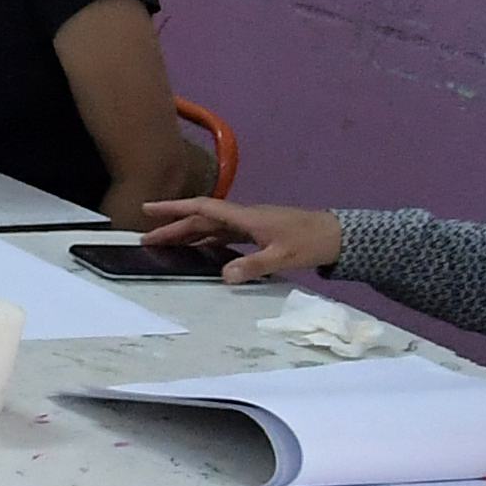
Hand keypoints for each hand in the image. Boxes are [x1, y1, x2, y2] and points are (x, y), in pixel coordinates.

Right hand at [142, 196, 342, 284]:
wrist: (339, 236)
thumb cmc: (311, 242)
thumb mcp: (283, 256)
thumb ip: (253, 266)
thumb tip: (224, 276)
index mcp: (245, 217)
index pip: (202, 208)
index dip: (174, 208)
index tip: (148, 208)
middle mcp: (243, 217)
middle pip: (201, 218)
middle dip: (172, 226)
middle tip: (146, 237)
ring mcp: (250, 224)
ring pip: (211, 226)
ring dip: (187, 233)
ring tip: (164, 243)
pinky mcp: (257, 232)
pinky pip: (223, 233)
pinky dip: (206, 238)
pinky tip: (199, 248)